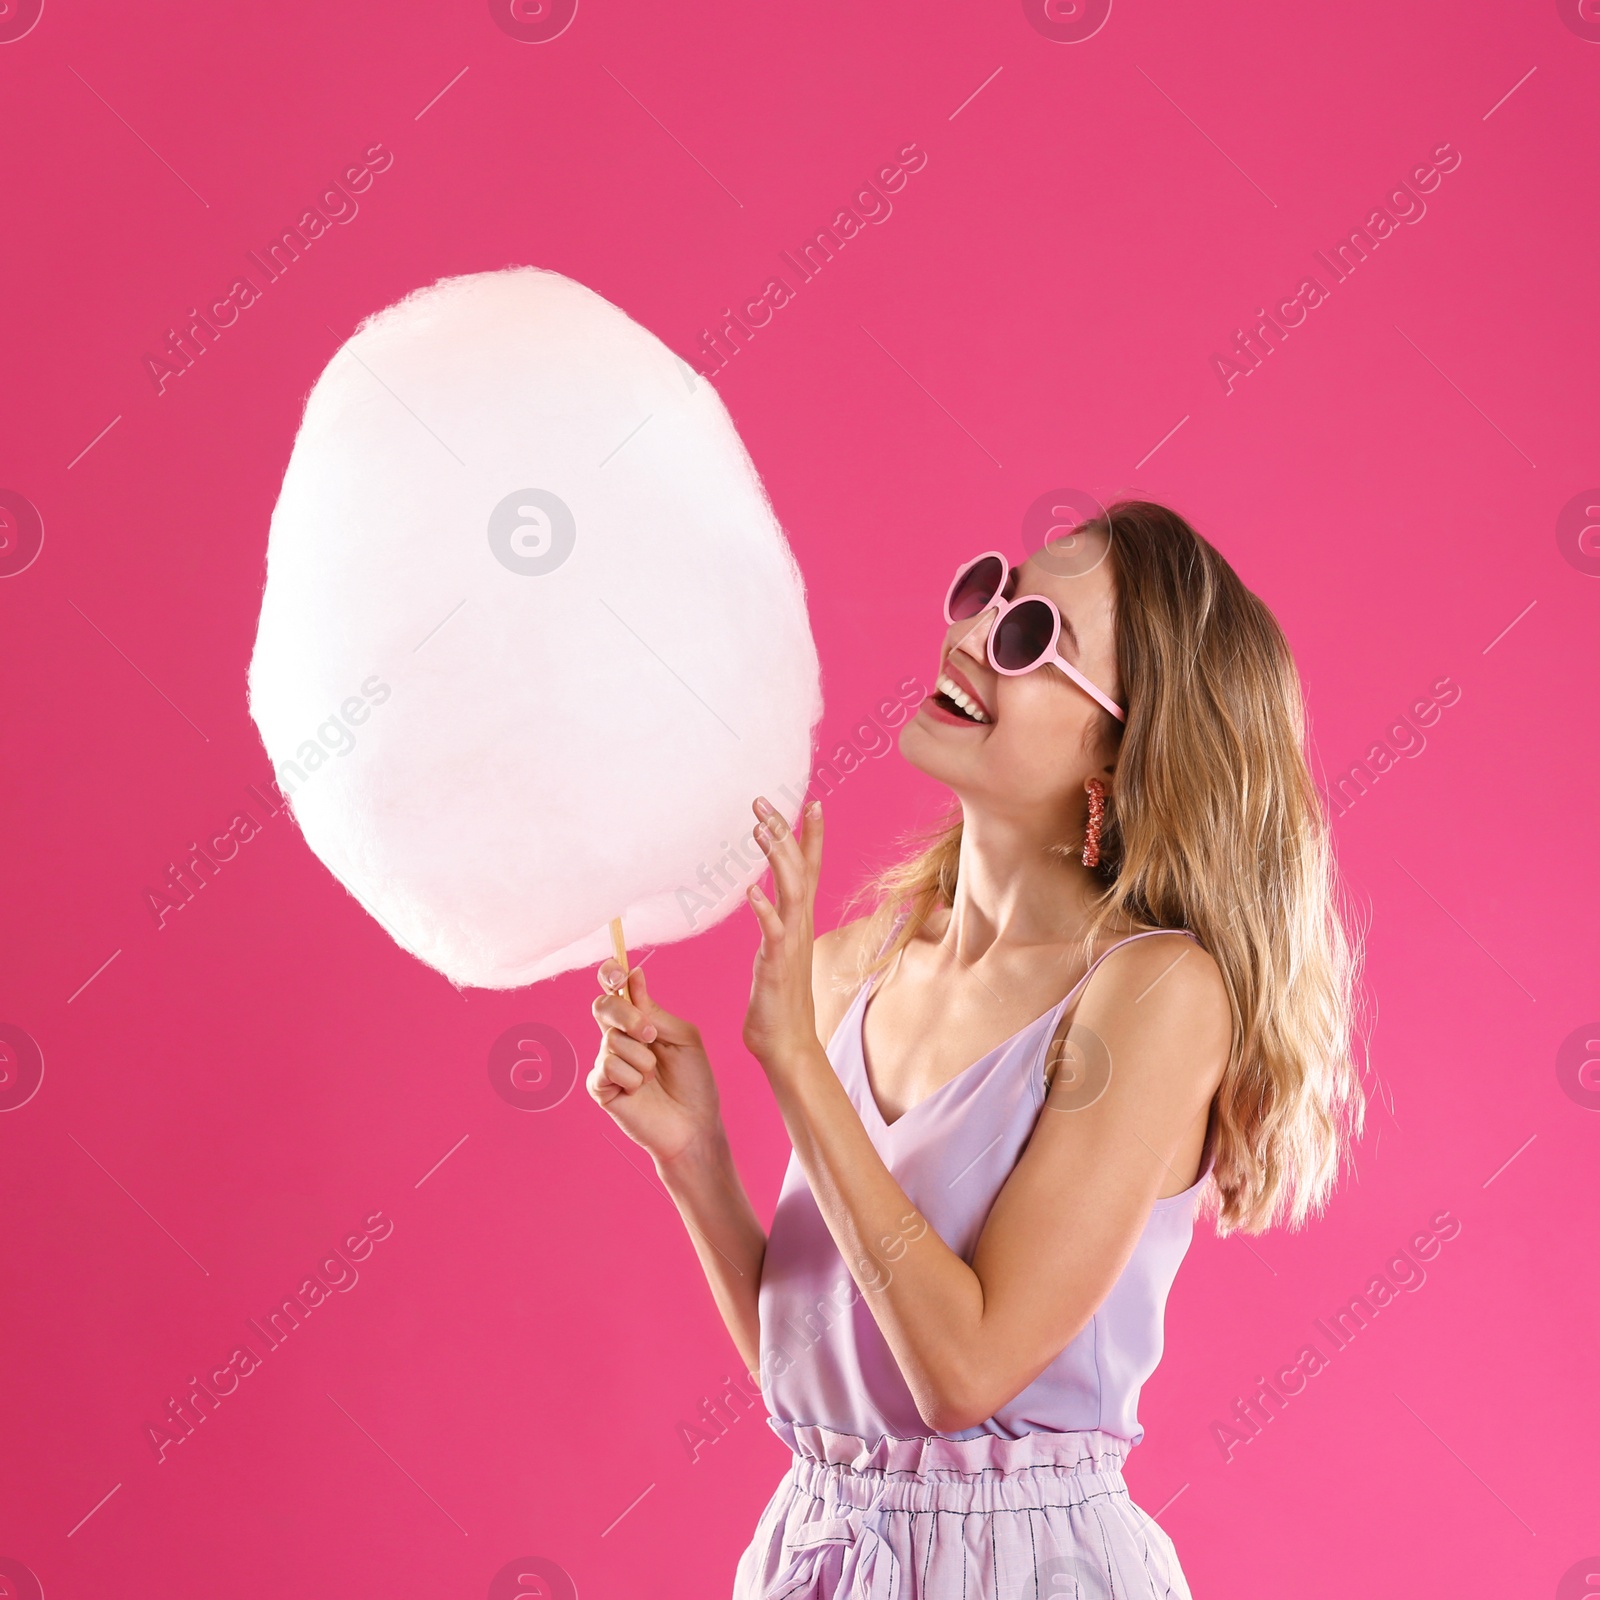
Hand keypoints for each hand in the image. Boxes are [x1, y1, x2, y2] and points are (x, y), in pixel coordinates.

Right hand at [588, 962, 722, 1166]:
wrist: (695, 1124)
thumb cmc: (694, 1082)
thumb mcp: (682, 1037)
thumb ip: (654, 1010)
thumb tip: (634, 975)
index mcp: (638, 1021)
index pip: (614, 989)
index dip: (610, 974)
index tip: (618, 973)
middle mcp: (617, 1037)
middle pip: (603, 1006)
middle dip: (628, 1016)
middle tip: (651, 1036)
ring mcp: (606, 1062)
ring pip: (611, 1040)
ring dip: (642, 1059)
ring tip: (654, 1077)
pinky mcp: (599, 1087)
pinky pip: (607, 1066)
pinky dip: (631, 1077)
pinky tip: (640, 1090)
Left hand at [742, 795, 824, 1074]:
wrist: (788, 1045)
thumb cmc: (779, 1002)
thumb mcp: (779, 952)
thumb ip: (777, 925)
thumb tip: (768, 902)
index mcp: (799, 922)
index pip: (810, 869)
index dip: (812, 836)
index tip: (812, 801)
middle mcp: (800, 926)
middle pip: (800, 869)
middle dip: (785, 832)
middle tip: (763, 801)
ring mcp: (790, 945)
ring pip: (791, 891)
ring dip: (778, 859)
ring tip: (761, 829)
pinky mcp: (776, 966)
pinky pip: (773, 933)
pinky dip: (765, 910)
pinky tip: (752, 891)